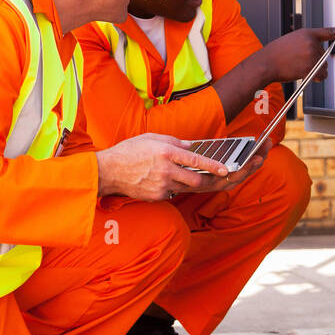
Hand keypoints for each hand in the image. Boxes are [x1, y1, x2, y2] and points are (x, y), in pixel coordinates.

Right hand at [96, 134, 233, 201]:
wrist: (108, 172)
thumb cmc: (129, 151)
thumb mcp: (151, 138)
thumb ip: (174, 142)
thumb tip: (190, 147)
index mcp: (166, 153)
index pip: (197, 161)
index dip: (214, 166)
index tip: (226, 169)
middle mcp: (166, 171)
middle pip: (196, 181)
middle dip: (207, 180)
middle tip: (214, 177)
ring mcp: (162, 186)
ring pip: (186, 189)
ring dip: (191, 184)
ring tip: (189, 176)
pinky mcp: (157, 197)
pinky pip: (173, 193)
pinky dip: (174, 187)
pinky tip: (166, 180)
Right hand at [259, 25, 334, 83]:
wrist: (265, 63)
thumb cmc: (276, 54)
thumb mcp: (292, 41)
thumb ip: (307, 44)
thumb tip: (320, 58)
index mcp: (307, 33)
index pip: (330, 31)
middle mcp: (312, 43)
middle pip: (325, 55)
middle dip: (316, 61)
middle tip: (299, 61)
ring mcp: (312, 55)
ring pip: (323, 66)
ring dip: (315, 70)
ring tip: (298, 67)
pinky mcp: (310, 67)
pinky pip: (320, 75)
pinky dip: (315, 77)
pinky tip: (303, 74)